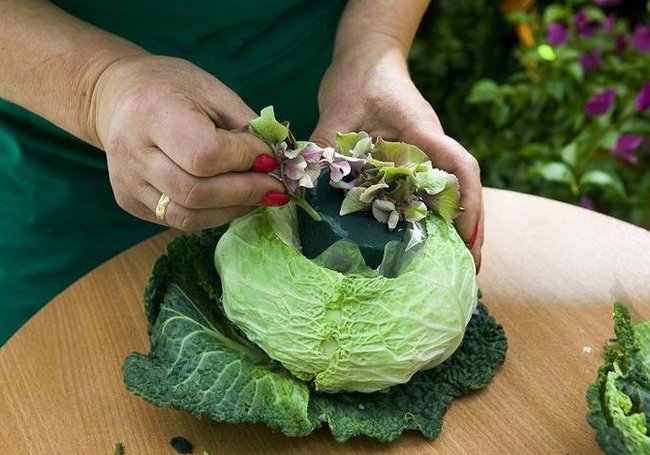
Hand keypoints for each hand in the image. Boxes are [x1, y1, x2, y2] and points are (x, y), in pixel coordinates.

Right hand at [90, 55, 286, 230]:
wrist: (118, 95)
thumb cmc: (172, 88)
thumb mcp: (214, 92)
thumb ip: (247, 126)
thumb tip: (279, 162)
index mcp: (152, 112)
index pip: (205, 154)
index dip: (245, 161)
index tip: (270, 157)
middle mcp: (132, 151)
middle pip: (197, 192)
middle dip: (246, 192)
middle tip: (275, 187)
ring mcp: (126, 181)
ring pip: (189, 216)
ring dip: (233, 209)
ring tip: (258, 195)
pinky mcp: (129, 201)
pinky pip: (179, 220)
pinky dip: (214, 214)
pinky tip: (231, 199)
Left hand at [311, 49, 483, 270]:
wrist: (368, 57)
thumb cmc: (357, 77)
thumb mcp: (336, 111)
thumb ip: (324, 150)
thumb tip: (307, 194)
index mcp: (423, 132)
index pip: (460, 168)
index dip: (469, 204)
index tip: (468, 238)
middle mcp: (431, 146)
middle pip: (462, 190)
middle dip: (470, 230)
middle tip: (470, 272)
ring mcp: (424, 153)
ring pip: (447, 194)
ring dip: (453, 227)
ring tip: (454, 266)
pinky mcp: (411, 158)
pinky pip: (425, 191)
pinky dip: (428, 216)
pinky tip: (420, 241)